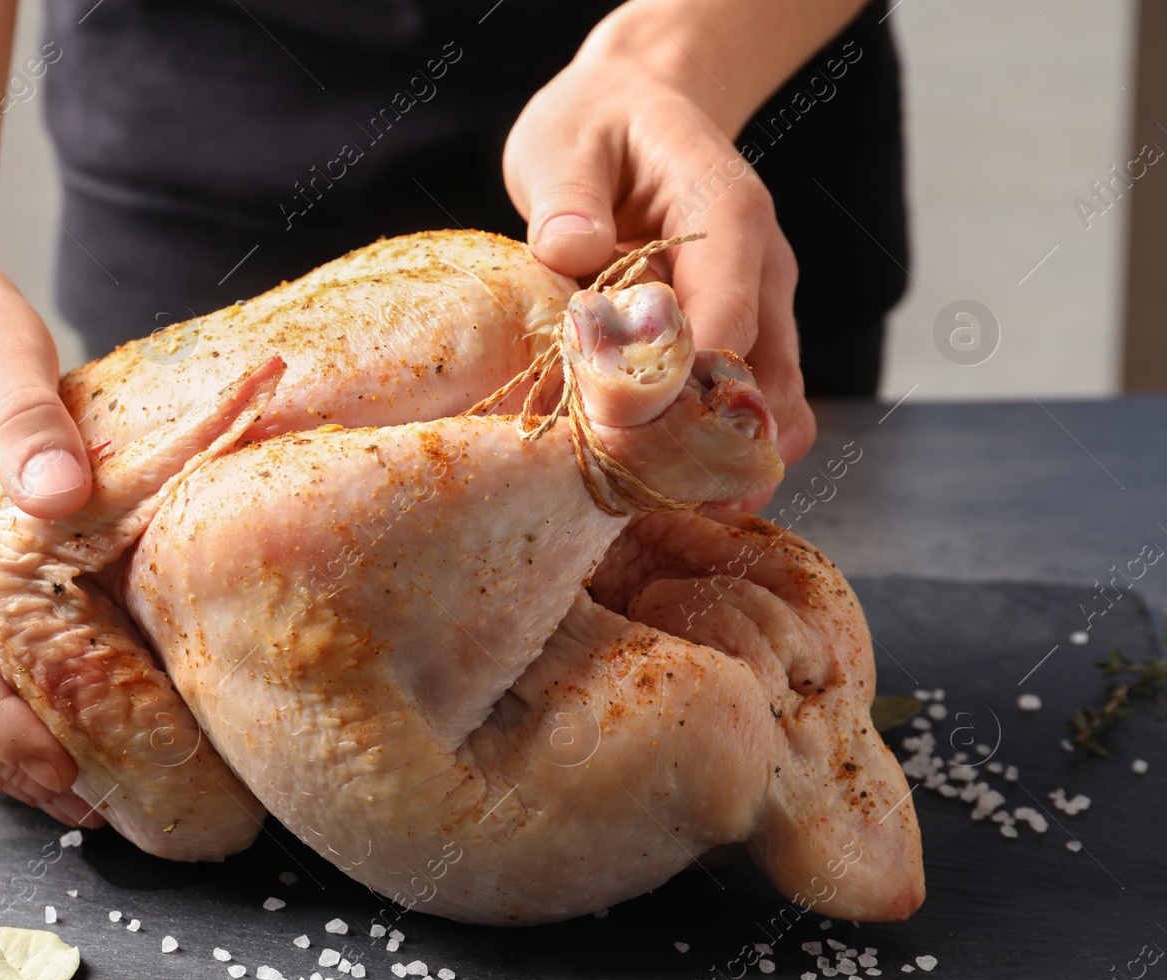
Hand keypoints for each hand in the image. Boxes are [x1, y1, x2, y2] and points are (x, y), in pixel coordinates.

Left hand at [504, 53, 816, 476]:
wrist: (642, 111)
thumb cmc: (599, 126)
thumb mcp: (566, 139)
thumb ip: (566, 192)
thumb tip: (571, 249)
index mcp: (729, 216)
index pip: (727, 318)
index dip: (680, 387)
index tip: (621, 434)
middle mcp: (763, 270)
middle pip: (766, 384)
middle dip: (708, 449)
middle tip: (642, 497)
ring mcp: (763, 312)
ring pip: (774, 412)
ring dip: (722, 465)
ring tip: (655, 505)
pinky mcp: (746, 343)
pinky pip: (751, 414)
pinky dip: (717, 454)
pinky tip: (663, 485)